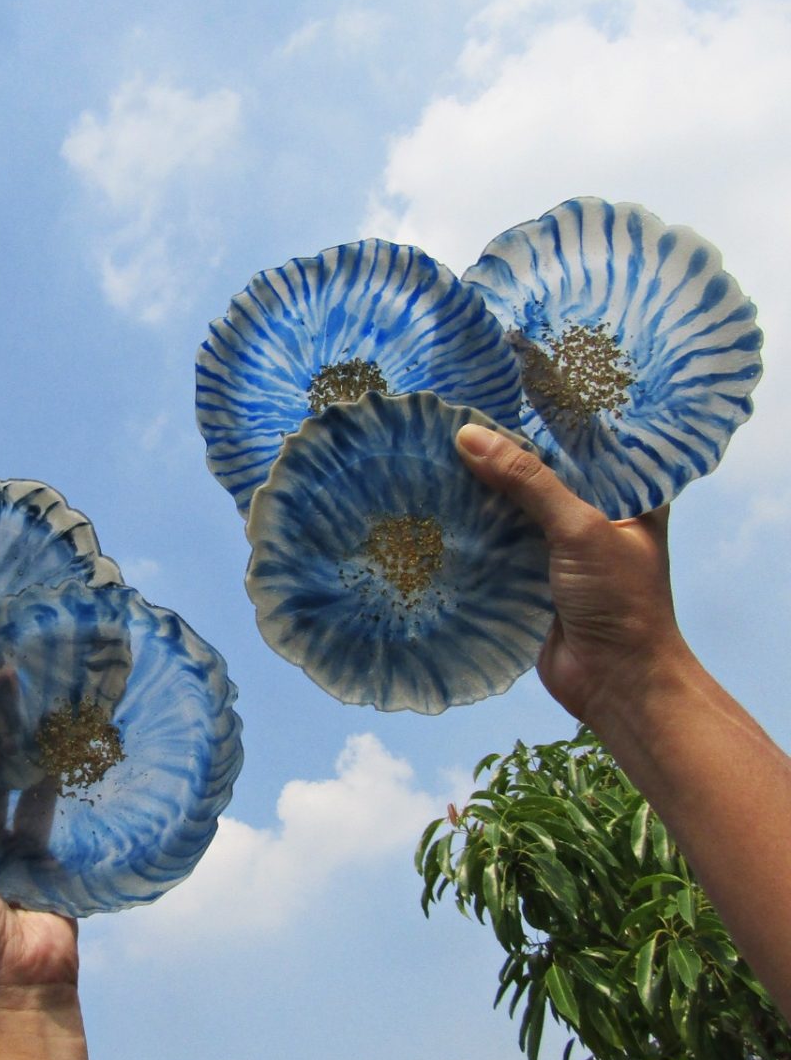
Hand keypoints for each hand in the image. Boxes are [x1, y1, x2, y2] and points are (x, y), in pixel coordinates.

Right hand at [456, 422, 790, 1018]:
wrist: (619, 685)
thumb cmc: (622, 604)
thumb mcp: (581, 529)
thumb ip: (528, 481)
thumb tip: (467, 436)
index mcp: (627, 491)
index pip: (588, 432)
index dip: (549, 405)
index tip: (504, 373)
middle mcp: (593, 510)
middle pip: (542, 465)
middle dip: (501, 444)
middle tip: (453, 406)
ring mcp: (559, 543)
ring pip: (513, 502)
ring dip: (478, 485)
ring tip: (431, 445)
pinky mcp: (529, 573)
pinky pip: (496, 539)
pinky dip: (468, 525)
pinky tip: (431, 501)